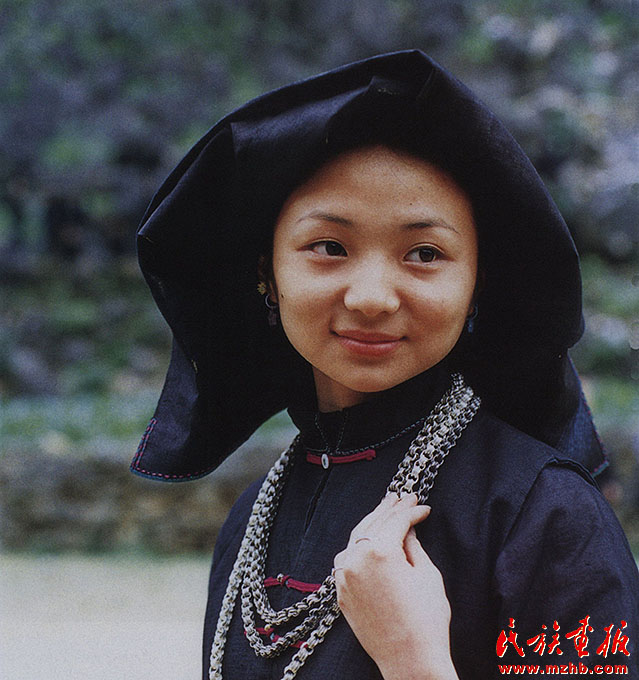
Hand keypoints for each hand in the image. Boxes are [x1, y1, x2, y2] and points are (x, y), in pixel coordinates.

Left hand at [333, 494, 457, 679]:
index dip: (411, 511)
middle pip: (372, 524)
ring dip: (371, 523)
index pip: (396, 520)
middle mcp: (355, 559)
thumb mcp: (427, 575)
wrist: (409, 662)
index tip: (423, 506)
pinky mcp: (341, 592)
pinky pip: (347, 559)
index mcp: (379, 551)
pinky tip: (368, 539)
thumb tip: (406, 529)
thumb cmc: (426, 621)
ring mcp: (344, 576)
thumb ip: (413, 545)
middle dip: (389, 510)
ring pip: (355, 538)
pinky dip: (358, 545)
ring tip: (385, 511)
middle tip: (401, 497)